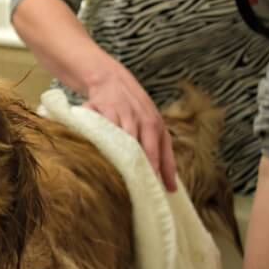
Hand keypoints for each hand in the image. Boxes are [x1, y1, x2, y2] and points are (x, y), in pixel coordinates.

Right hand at [83, 60, 176, 190]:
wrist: (109, 78)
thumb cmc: (132, 107)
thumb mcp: (149, 123)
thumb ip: (158, 149)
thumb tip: (169, 184)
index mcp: (157, 126)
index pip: (163, 153)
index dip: (164, 172)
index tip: (166, 190)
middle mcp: (144, 120)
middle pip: (146, 149)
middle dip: (146, 169)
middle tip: (143, 188)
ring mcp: (125, 114)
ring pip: (126, 141)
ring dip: (124, 158)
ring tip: (121, 177)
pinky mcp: (106, 110)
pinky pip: (104, 129)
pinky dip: (102, 141)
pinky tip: (99, 154)